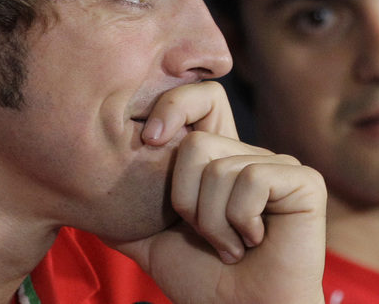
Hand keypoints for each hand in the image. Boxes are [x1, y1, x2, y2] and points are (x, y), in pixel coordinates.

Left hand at [114, 82, 326, 303]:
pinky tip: (255, 242)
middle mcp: (249, 154)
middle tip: (207, 234)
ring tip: (232, 246)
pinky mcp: (303, 181)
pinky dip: (240, 221)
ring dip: (214, 223)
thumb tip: (75, 194)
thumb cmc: (203, 282)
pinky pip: (251, 179)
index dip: (173, 106)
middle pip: (196, 143)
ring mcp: (278, 165)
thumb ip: (123, 211)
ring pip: (219, 168)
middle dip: (186, 202)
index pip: (198, 97)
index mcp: (218, 159)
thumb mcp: (150, 241)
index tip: (150, 140)